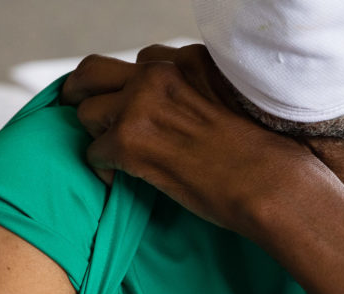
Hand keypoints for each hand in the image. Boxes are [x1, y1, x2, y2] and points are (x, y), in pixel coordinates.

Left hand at [61, 44, 321, 235]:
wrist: (270, 183)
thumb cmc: (260, 152)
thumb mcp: (226, 99)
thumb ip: (191, 93)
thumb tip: (165, 110)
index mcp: (185, 60)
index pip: (139, 63)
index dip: (130, 88)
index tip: (130, 108)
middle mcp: (158, 74)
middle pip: (93, 71)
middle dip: (78, 91)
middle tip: (73, 108)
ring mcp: (139, 105)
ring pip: (86, 112)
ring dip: (94, 135)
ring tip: (111, 156)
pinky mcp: (128, 141)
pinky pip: (93, 151)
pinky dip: (101, 168)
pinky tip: (118, 178)